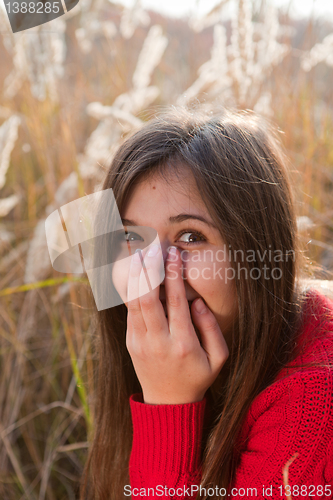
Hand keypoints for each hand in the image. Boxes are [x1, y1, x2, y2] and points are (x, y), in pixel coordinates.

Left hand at [126, 245, 228, 404]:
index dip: (173, 275)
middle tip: (150, 247)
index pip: (176, 302)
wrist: (167, 404)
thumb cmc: (197, 378)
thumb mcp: (218, 359)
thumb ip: (212, 328)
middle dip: (148, 269)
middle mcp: (158, 341)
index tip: (173, 253)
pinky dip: (130, 289)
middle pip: (148, 298)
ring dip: (134, 276)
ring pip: (133, 302)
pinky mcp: (130, 342)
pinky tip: (132, 272)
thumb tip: (197, 302)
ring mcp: (140, 342)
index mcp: (183, 344)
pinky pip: (129, 311)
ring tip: (136, 252)